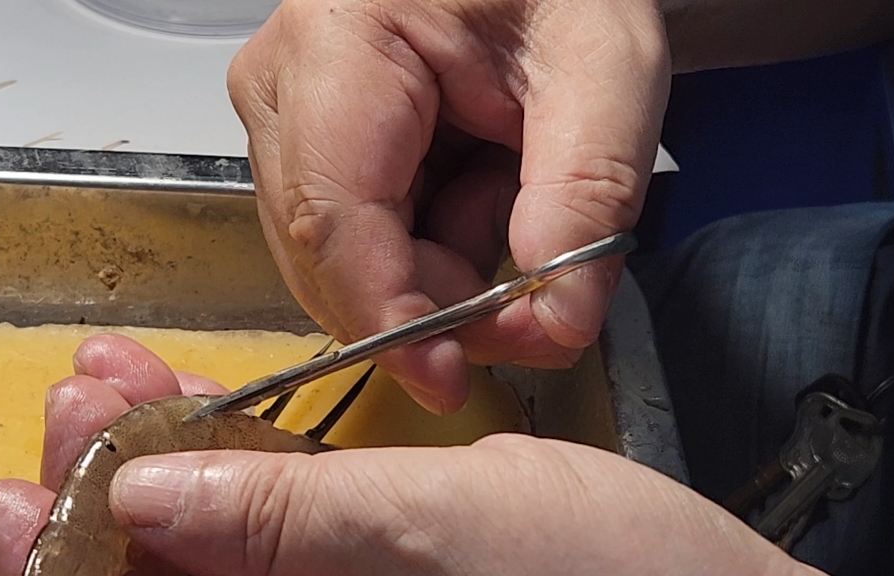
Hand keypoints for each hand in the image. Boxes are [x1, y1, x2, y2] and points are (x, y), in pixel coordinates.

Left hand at [0, 335, 822, 575]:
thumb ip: (292, 523)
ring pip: (211, 548)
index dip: (73, 544)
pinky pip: (270, 530)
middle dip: (113, 480)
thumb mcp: (442, 530)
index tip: (59, 445)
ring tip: (132, 383)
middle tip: (91, 388)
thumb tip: (145, 495)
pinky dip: (232, 467)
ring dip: (163, 462)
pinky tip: (217, 415)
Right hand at [227, 0, 671, 413]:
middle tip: (540, 296)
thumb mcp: (606, 63)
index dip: (389, 316)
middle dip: (440, 302)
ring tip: (514, 189)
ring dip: (448, 268)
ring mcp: (294, 123)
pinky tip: (483, 187)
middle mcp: (287, 89)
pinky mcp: (318, 152)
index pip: (335, 217)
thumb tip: (556, 315)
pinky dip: (439, 247)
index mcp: (339, 43)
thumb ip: (588, 189)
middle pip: (335, 258)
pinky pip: (369, 246)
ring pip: (351, 266)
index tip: (451, 377)